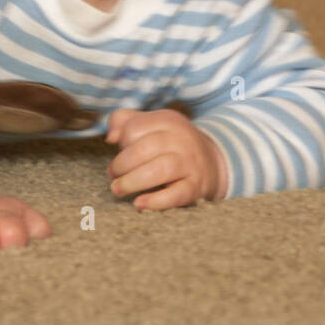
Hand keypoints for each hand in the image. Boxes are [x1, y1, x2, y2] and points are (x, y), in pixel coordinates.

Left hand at [105, 108, 227, 210]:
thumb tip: (111, 137)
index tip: (119, 153)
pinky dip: (156, 201)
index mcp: (168, 120)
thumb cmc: (170, 143)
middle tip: (113, 175)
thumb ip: (124, 121)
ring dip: (133, 181)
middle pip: (146, 148)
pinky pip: (176, 194)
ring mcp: (190, 163)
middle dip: (122, 164)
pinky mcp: (195, 187)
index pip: (136, 127)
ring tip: (118, 189)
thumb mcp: (151, 124)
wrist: (212, 162)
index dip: (122, 142)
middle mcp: (182, 139)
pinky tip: (139, 203)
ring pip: (160, 170)